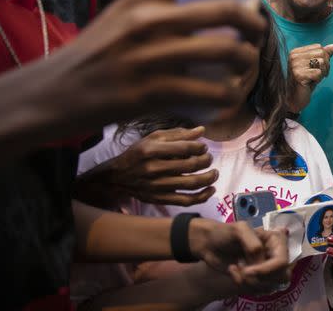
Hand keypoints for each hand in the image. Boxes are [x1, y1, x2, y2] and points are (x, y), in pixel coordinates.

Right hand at [52, 0, 270, 122]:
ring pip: (226, 52)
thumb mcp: (120, 15)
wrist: (54, 93)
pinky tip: (227, 97)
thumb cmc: (95, 52)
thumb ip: (158, 6)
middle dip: (254, 23)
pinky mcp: (152, 92)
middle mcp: (149, 21)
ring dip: (246, 61)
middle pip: (226, 11)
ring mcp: (152, 57)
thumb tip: (208, 2)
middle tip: (258, 31)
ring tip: (244, 66)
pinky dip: (227, 96)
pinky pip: (210, 92)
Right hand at [99, 126, 217, 205]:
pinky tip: (211, 189)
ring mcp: (157, 186)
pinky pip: (186, 200)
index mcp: (152, 150)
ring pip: (191, 184)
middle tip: (209, 158)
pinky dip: (202, 196)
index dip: (199, 147)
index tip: (203, 148)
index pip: (184, 148)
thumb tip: (202, 130)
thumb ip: (178, 134)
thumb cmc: (138, 153)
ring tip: (214, 172)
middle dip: (206, 161)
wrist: (118, 176)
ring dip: (209, 178)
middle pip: (190, 166)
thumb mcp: (154, 138)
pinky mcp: (160, 198)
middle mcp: (154, 168)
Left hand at [188, 220, 290, 285]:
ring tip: (235, 269)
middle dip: (259, 278)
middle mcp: (274, 255)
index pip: (282, 262)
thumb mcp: (240, 230)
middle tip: (243, 271)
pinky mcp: (256, 278)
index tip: (248, 270)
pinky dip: (242, 283)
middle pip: (280, 277)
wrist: (209, 243)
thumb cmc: (225, 232)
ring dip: (249, 282)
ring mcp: (266, 268)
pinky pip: (257, 290)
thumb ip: (254, 244)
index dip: (268, 270)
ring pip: (269, 286)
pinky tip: (233, 271)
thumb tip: (261, 262)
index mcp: (275, 241)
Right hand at [287, 43, 332, 112]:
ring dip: (322, 73)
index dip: (324, 58)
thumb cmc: (305, 81)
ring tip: (314, 78)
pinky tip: (310, 82)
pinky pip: (319, 72)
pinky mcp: (299, 74)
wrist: (295, 98)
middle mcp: (294, 56)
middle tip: (318, 75)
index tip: (318, 68)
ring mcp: (295, 65)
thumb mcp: (315, 66)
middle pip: (321, 54)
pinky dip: (318, 79)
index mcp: (296, 52)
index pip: (319, 47)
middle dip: (325, 66)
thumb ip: (323, 55)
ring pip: (322, 62)